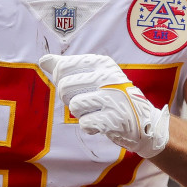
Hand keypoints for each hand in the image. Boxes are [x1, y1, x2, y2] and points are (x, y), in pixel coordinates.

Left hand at [38, 53, 170, 158]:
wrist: (143, 122)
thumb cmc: (112, 96)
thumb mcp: (94, 76)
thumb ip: (67, 67)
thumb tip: (43, 60)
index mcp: (102, 63)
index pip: (63, 67)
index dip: (60, 80)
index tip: (73, 85)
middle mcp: (108, 77)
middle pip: (64, 86)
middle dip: (69, 98)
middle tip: (86, 101)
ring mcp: (112, 98)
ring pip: (74, 105)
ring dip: (80, 113)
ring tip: (96, 111)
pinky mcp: (114, 119)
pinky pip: (84, 123)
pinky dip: (90, 126)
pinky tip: (102, 122)